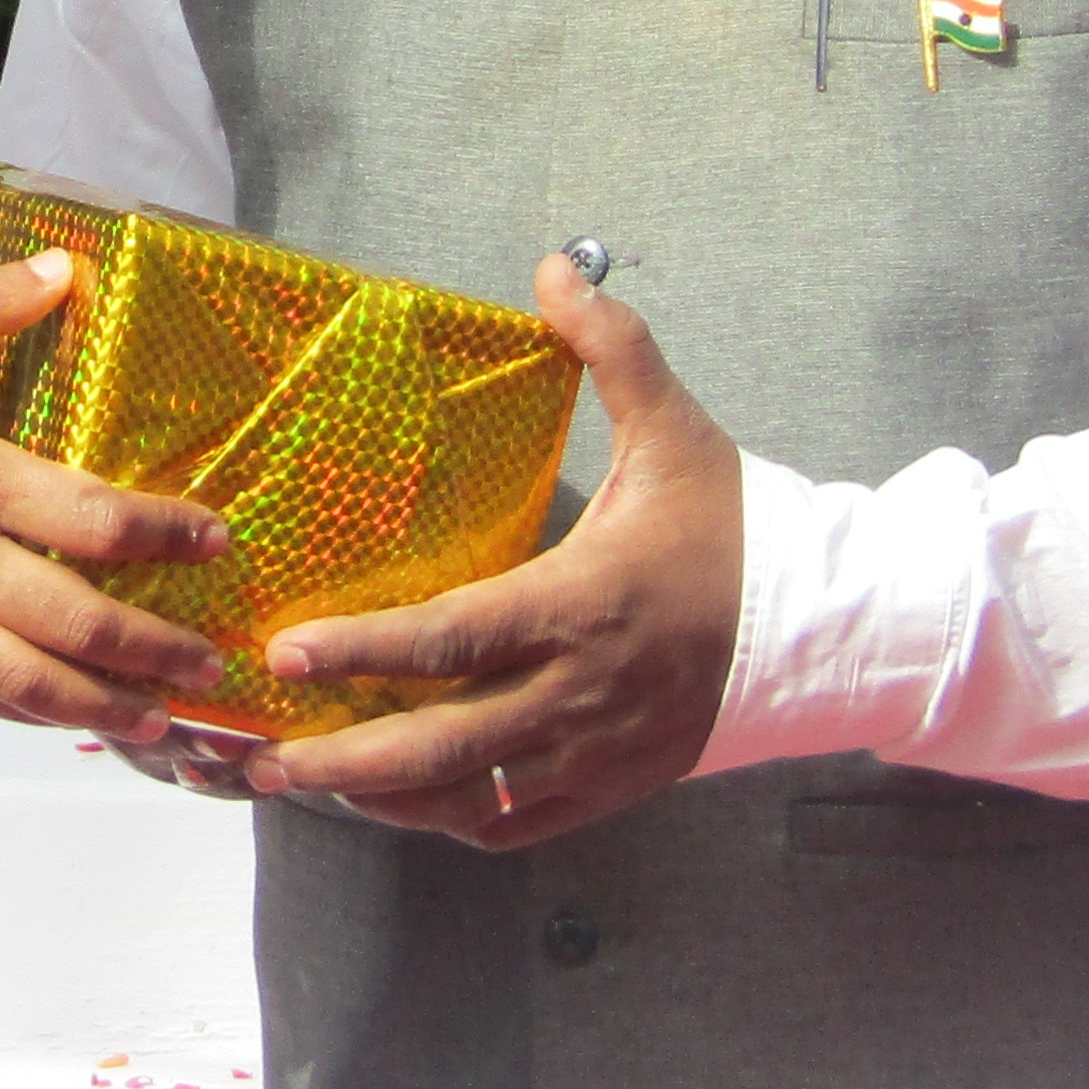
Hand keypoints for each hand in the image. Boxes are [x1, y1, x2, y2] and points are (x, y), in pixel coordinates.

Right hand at [0, 251, 229, 742]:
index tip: (217, 542)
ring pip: (32, 684)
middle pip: (84, 622)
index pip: (96, 519)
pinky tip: (59, 719)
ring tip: (158, 720)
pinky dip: (25, 714)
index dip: (169, 537)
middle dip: (160, 650)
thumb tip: (60, 267)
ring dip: (107, 707)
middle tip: (213, 663)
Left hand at [249, 254, 743, 849]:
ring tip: (310, 784)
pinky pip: (516, 823)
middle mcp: (578, 690)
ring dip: (385, 799)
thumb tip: (556, 266)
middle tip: (263, 757)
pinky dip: (453, 821)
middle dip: (344, 761)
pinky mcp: (613, 787)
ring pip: (470, 797)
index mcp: (581, 603)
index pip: (453, 639)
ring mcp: (595, 751)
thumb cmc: (734, 528)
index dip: (364, 650)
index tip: (287, 652)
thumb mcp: (675, 427)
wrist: (825, 629)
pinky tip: (403, 804)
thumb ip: (612, 347)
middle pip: (443, 745)